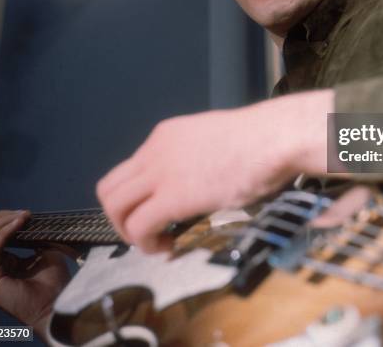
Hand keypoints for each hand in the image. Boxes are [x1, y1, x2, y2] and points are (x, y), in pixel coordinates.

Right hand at [0, 210, 71, 339]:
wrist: (56, 304)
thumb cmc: (53, 282)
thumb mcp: (44, 251)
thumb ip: (32, 238)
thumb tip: (27, 219)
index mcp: (3, 261)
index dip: (5, 219)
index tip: (27, 213)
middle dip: (1, 218)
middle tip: (24, 213)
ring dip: (3, 222)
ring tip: (23, 216)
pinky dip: (4, 233)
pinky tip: (19, 223)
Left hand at [97, 89, 332, 252]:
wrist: (273, 138)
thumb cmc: (258, 139)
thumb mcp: (214, 141)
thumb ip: (196, 157)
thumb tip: (199, 178)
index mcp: (166, 135)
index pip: (129, 169)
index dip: (137, 197)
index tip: (159, 212)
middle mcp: (154, 150)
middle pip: (109, 188)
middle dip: (121, 217)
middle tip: (148, 231)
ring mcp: (160, 172)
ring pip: (114, 207)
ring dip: (128, 232)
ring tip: (155, 241)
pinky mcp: (172, 196)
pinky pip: (138, 226)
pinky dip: (146, 243)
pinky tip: (167, 246)